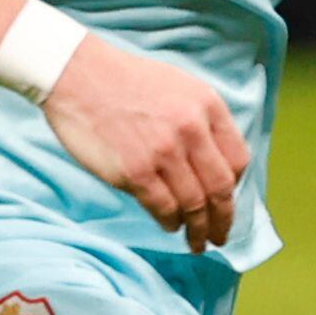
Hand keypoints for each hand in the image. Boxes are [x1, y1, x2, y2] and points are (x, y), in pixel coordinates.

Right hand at [43, 34, 249, 250]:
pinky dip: (170, 221)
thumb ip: (201, 120)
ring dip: (198, 229)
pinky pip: (163, 207)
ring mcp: (164, 152)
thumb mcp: (179, 86)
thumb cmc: (126, 80)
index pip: (238, 160)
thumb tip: (213, 164)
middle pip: (221, 188)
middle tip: (220, 237)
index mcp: (208, 106)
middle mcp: (192, 129)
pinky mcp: (135, 171)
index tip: (227, 200)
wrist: (77, 73)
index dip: (235, 187)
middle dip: (223, 219)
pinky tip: (169, 225)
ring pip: (194, 204)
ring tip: (196, 241)